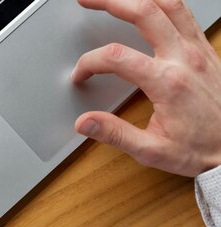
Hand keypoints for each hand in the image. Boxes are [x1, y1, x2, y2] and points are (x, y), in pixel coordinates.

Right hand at [72, 0, 220, 176]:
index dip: (90, 63)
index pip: (116, 57)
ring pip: (167, 3)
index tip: (81, 75)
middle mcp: (184, 59)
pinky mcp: (205, 49)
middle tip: (87, 0)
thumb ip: (115, 134)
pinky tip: (148, 4)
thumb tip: (85, 123)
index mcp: (167, 83)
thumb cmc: (199, 149)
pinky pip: (184, 12)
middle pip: (144, 12)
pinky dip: (162, 2)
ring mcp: (197, 50)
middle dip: (110, 2)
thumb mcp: (152, 151)